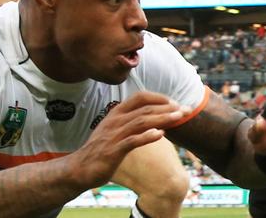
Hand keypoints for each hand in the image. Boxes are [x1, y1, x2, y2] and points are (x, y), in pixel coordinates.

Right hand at [67, 92, 190, 188]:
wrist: (80, 168)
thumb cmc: (100, 150)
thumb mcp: (114, 131)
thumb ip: (130, 122)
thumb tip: (152, 119)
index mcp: (116, 113)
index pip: (140, 97)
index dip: (159, 98)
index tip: (175, 103)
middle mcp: (115, 120)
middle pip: (145, 109)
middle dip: (167, 108)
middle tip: (185, 110)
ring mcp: (113, 135)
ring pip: (141, 122)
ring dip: (162, 119)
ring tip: (179, 118)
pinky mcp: (113, 150)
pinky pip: (132, 141)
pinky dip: (147, 137)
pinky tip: (160, 134)